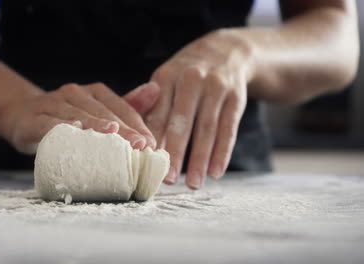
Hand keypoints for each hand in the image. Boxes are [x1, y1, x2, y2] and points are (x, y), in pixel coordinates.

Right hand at [3, 82, 159, 153]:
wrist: (21, 115)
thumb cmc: (67, 118)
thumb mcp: (96, 111)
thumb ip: (126, 105)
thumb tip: (156, 90)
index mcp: (94, 92)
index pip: (121, 108)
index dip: (137, 124)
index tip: (151, 144)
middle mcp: (75, 93)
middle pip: (102, 112)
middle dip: (123, 129)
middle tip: (139, 145)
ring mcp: (53, 104)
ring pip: (78, 115)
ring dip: (96, 125)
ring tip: (113, 134)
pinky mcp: (33, 119)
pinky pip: (48, 123)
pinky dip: (61, 127)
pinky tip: (74, 131)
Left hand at [127, 29, 253, 188]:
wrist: (225, 52)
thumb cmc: (185, 76)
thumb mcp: (166, 81)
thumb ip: (151, 108)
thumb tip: (137, 143)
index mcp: (167, 76)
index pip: (158, 113)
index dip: (152, 140)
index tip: (145, 163)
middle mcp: (191, 79)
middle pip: (182, 121)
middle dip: (174, 152)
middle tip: (167, 179)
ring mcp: (216, 87)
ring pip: (207, 128)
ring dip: (199, 158)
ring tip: (193, 184)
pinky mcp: (236, 97)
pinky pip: (228, 128)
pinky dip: (222, 152)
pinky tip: (216, 172)